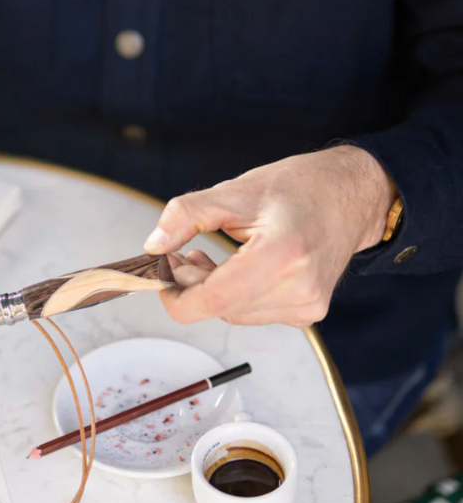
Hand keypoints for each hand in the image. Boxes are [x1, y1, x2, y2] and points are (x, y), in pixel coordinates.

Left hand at [143, 146, 397, 327]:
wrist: (348, 194)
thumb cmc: (295, 188)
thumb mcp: (232, 191)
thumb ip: (186, 216)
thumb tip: (153, 245)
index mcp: (281, 255)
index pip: (214, 301)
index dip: (177, 295)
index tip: (159, 274)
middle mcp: (300, 290)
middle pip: (221, 309)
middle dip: (191, 284)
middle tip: (178, 253)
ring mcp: (308, 307)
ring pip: (235, 315)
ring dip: (211, 291)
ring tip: (206, 256)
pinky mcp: (309, 313)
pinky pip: (254, 313)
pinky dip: (234, 295)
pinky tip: (234, 268)